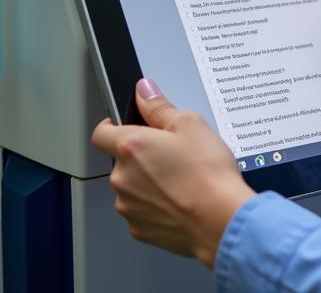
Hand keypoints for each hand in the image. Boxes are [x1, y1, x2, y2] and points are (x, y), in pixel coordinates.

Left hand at [91, 79, 255, 267]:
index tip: (124, 125)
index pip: (101, 133)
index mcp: (131, 147)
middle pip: (121, 160)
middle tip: (172, 152)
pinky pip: (142, 210)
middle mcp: (122, 178)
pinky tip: (180, 198)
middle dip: (142, 155)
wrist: (219, 219)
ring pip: (132, 187)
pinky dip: (156, 204)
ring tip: (181, 178)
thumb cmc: (207, 173)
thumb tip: (145, 91)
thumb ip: (159, 106)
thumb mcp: (189, 123)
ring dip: (148, 181)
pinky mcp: (140, 230)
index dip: (111, 126)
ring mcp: (129, 207)